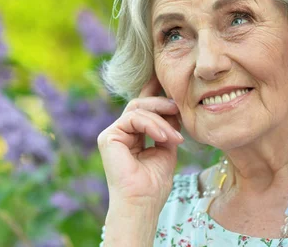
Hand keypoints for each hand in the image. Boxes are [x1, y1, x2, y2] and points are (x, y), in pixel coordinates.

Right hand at [98, 75, 183, 210]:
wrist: (143, 203)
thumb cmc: (154, 184)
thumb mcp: (166, 148)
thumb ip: (168, 128)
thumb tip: (175, 108)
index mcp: (133, 135)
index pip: (144, 108)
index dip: (155, 93)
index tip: (170, 84)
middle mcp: (120, 133)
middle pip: (140, 104)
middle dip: (161, 103)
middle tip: (179, 108)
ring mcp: (112, 134)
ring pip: (137, 108)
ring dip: (161, 119)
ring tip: (176, 136)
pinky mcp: (108, 137)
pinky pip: (133, 118)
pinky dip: (151, 124)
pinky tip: (164, 137)